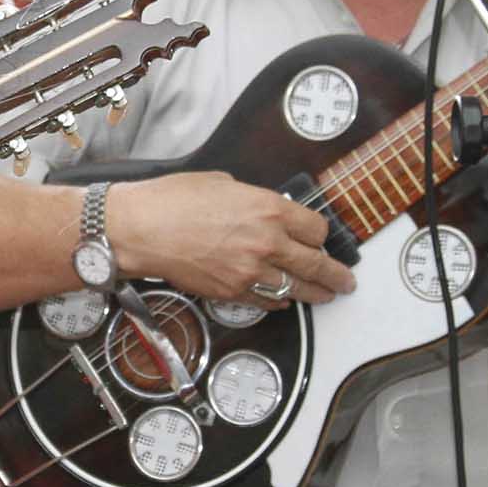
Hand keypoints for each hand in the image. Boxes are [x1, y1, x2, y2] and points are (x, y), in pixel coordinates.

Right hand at [109, 171, 356, 308]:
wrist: (141, 230)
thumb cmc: (173, 201)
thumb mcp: (224, 184)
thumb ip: (254, 201)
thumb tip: (265, 212)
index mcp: (269, 210)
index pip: (316, 229)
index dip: (320, 236)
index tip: (320, 239)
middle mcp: (267, 243)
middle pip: (316, 264)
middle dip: (335, 275)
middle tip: (346, 281)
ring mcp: (250, 272)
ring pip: (296, 289)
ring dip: (313, 294)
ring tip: (326, 296)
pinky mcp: (232, 293)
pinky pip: (266, 301)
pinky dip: (278, 301)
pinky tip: (283, 300)